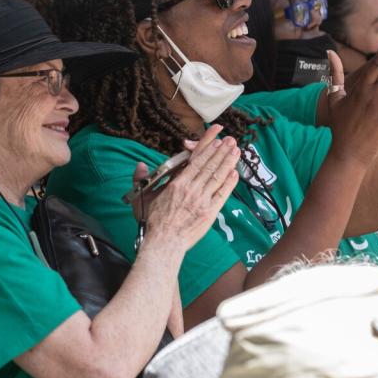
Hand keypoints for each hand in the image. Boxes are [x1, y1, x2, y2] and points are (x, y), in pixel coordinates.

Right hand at [139, 125, 239, 253]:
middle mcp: (191, 188)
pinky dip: (229, 183)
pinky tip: (235, 173)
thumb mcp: (143, 197)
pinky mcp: (210, 212)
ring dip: (228, 162)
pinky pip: (222, 194)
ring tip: (236, 150)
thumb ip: (141, 178)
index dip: (207, 144)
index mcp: (177, 183)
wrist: (164, 242)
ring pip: (217, 176)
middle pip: (209, 164)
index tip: (216, 134)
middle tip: (231, 139)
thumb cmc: (153, 221)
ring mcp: (202, 200)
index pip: (195, 158)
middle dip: (221, 150)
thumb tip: (141, 165)